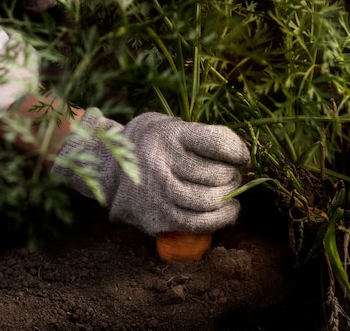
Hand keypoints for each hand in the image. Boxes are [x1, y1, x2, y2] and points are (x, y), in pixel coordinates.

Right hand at [51, 109, 249, 235]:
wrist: (107, 167)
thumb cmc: (150, 143)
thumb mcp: (168, 125)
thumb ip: (198, 136)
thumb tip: (238, 155)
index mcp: (168, 134)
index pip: (216, 142)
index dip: (237, 150)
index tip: (241, 156)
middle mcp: (161, 162)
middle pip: (217, 174)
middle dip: (232, 175)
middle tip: (233, 174)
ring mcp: (158, 193)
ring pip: (210, 200)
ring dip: (228, 196)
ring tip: (230, 190)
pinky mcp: (157, 218)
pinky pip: (199, 223)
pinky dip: (222, 218)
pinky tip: (229, 209)